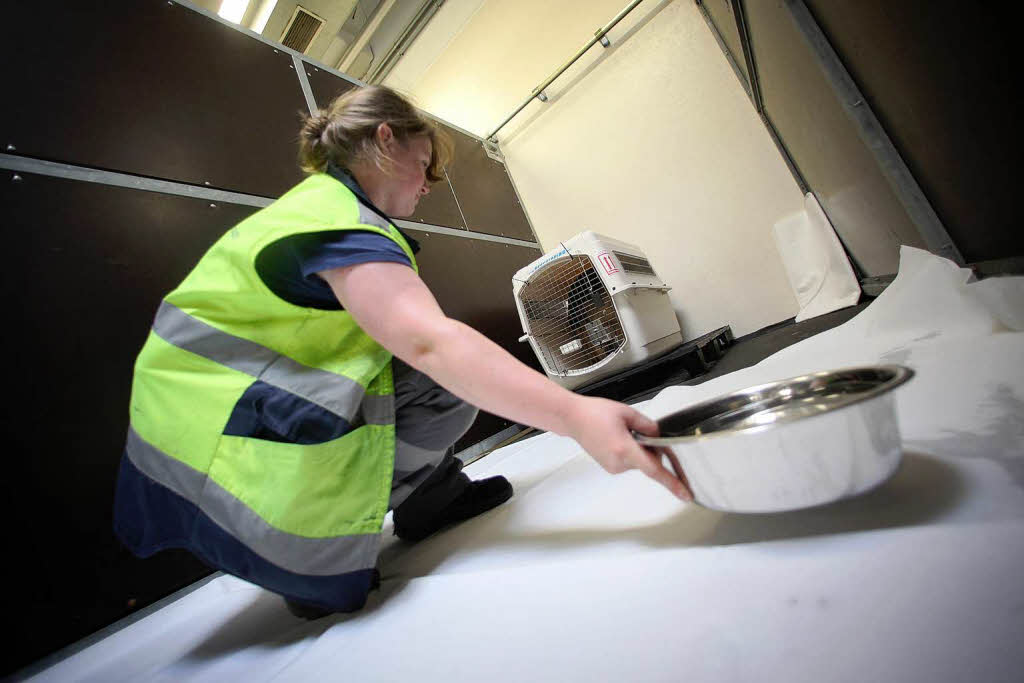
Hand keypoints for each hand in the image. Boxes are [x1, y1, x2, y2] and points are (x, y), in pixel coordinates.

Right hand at [564, 396, 692, 501]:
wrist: (573, 419)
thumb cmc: (594, 413)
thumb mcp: (627, 413)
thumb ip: (648, 425)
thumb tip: (659, 435)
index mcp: (624, 449)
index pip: (654, 470)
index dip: (673, 483)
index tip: (686, 494)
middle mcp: (619, 462)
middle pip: (650, 462)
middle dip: (652, 449)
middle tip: (641, 430)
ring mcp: (614, 467)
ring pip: (640, 462)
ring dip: (640, 449)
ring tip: (624, 432)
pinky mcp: (611, 467)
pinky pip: (630, 462)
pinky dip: (631, 452)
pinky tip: (619, 438)